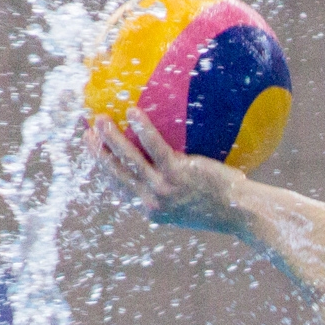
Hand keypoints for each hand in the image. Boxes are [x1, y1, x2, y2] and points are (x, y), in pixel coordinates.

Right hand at [84, 107, 249, 234]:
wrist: (239, 212)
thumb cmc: (219, 205)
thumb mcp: (187, 205)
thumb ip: (170, 191)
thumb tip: (163, 169)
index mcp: (151, 209)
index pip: (118, 188)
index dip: (102, 169)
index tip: (92, 153)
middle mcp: (152, 202)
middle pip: (115, 174)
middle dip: (97, 153)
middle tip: (85, 133)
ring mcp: (163, 188)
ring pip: (128, 159)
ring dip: (111, 138)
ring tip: (99, 119)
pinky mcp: (177, 173)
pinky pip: (154, 146)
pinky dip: (141, 128)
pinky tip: (132, 112)